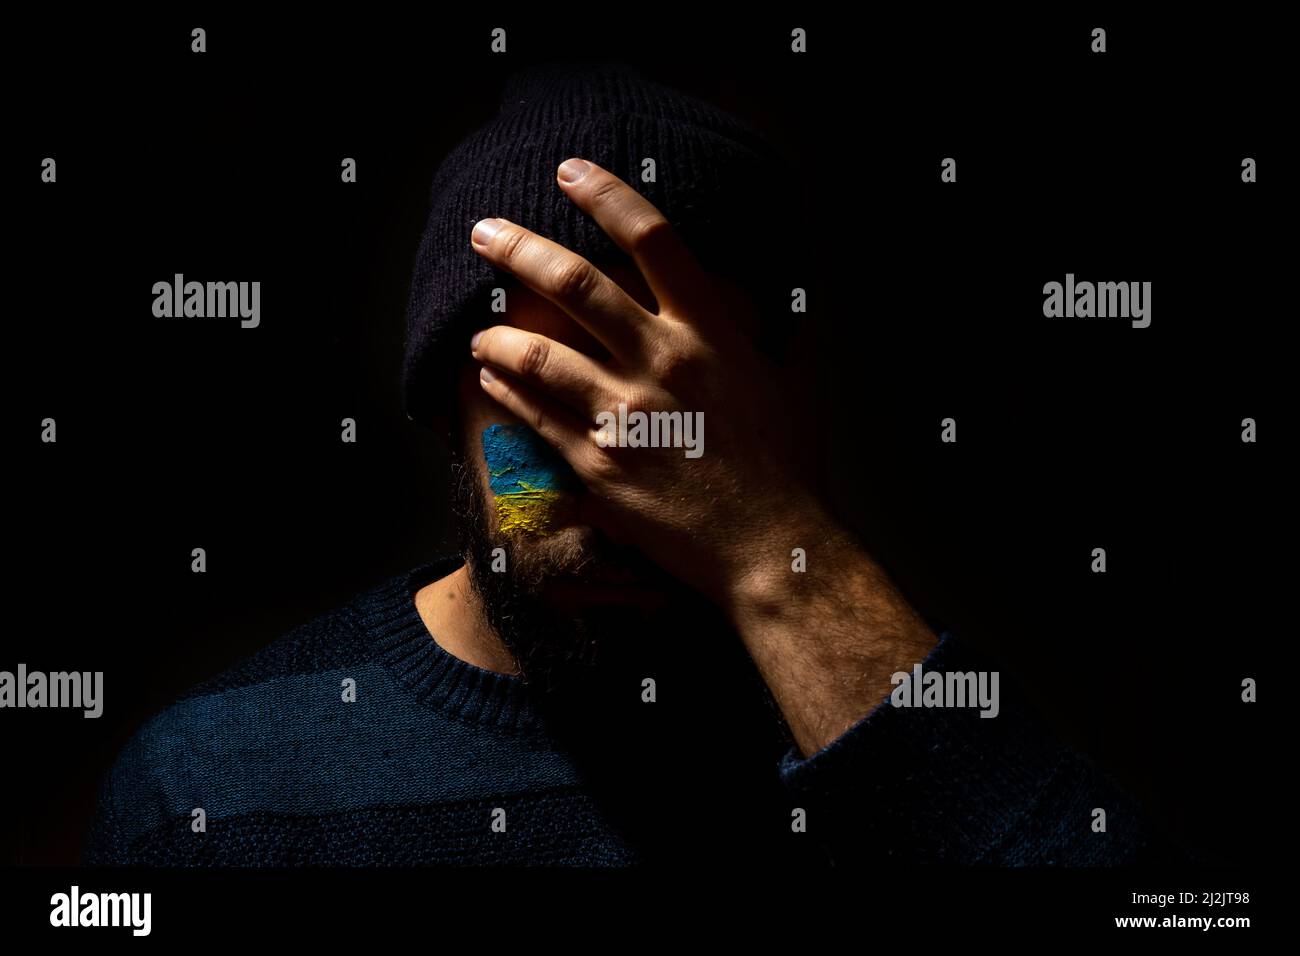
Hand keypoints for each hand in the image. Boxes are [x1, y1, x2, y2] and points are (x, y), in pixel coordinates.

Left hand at [468, 157, 822, 616]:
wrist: (771, 548)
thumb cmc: (789, 469)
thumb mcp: (793, 385)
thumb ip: (775, 337)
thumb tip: (782, 305)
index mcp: (712, 333)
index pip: (654, 239)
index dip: (607, 195)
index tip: (570, 173)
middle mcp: (663, 361)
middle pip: (575, 283)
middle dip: (519, 246)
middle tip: (483, 232)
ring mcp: (625, 414)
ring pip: (538, 352)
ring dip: (497, 331)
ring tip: (478, 328)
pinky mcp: (598, 465)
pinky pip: (535, 416)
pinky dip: (506, 389)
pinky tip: (490, 376)